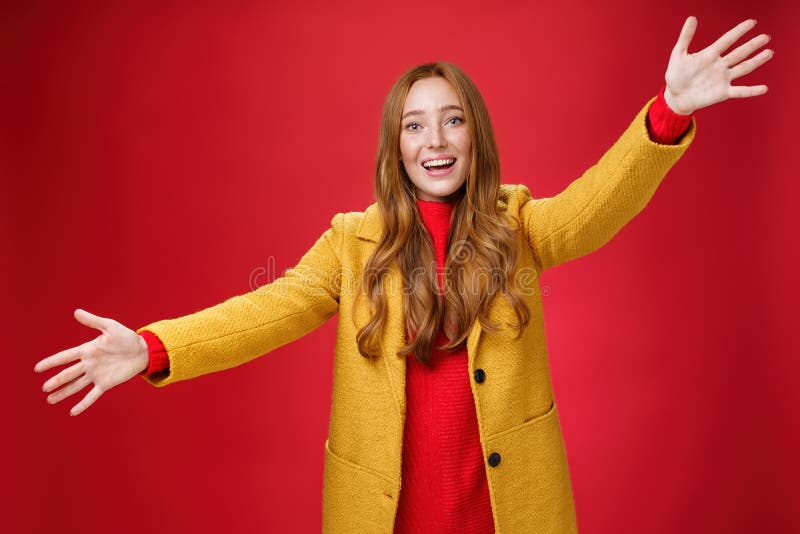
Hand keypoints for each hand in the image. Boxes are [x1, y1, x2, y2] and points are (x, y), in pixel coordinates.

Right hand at [34, 309, 148, 415]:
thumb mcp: (110, 326)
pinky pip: (92, 395)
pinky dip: (83, 404)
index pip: (65, 357)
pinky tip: (72, 412)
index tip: (37, 368)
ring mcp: (96, 375)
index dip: (51, 362)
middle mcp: (89, 364)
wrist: (143, 350)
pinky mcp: (106, 384)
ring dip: (63, 393)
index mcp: (87, 350)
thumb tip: (76, 312)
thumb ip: (93, 321)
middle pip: (68, 374)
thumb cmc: (127, 337)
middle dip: (56, 381)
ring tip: (50, 400)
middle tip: (44, 388)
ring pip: (76, 386)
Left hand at [663, 16, 773, 114]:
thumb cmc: (676, 76)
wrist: (675, 97)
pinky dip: (752, 90)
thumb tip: (692, 17)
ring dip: (756, 61)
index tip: (751, 22)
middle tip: (765, 37)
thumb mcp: (678, 55)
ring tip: (769, 52)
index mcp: (710, 55)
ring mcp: (722, 79)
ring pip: (743, 68)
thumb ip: (685, 37)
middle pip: (739, 53)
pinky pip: (740, 91)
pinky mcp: (723, 93)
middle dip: (752, 45)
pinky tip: (764, 88)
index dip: (739, 31)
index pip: (727, 40)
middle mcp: (720, 65)